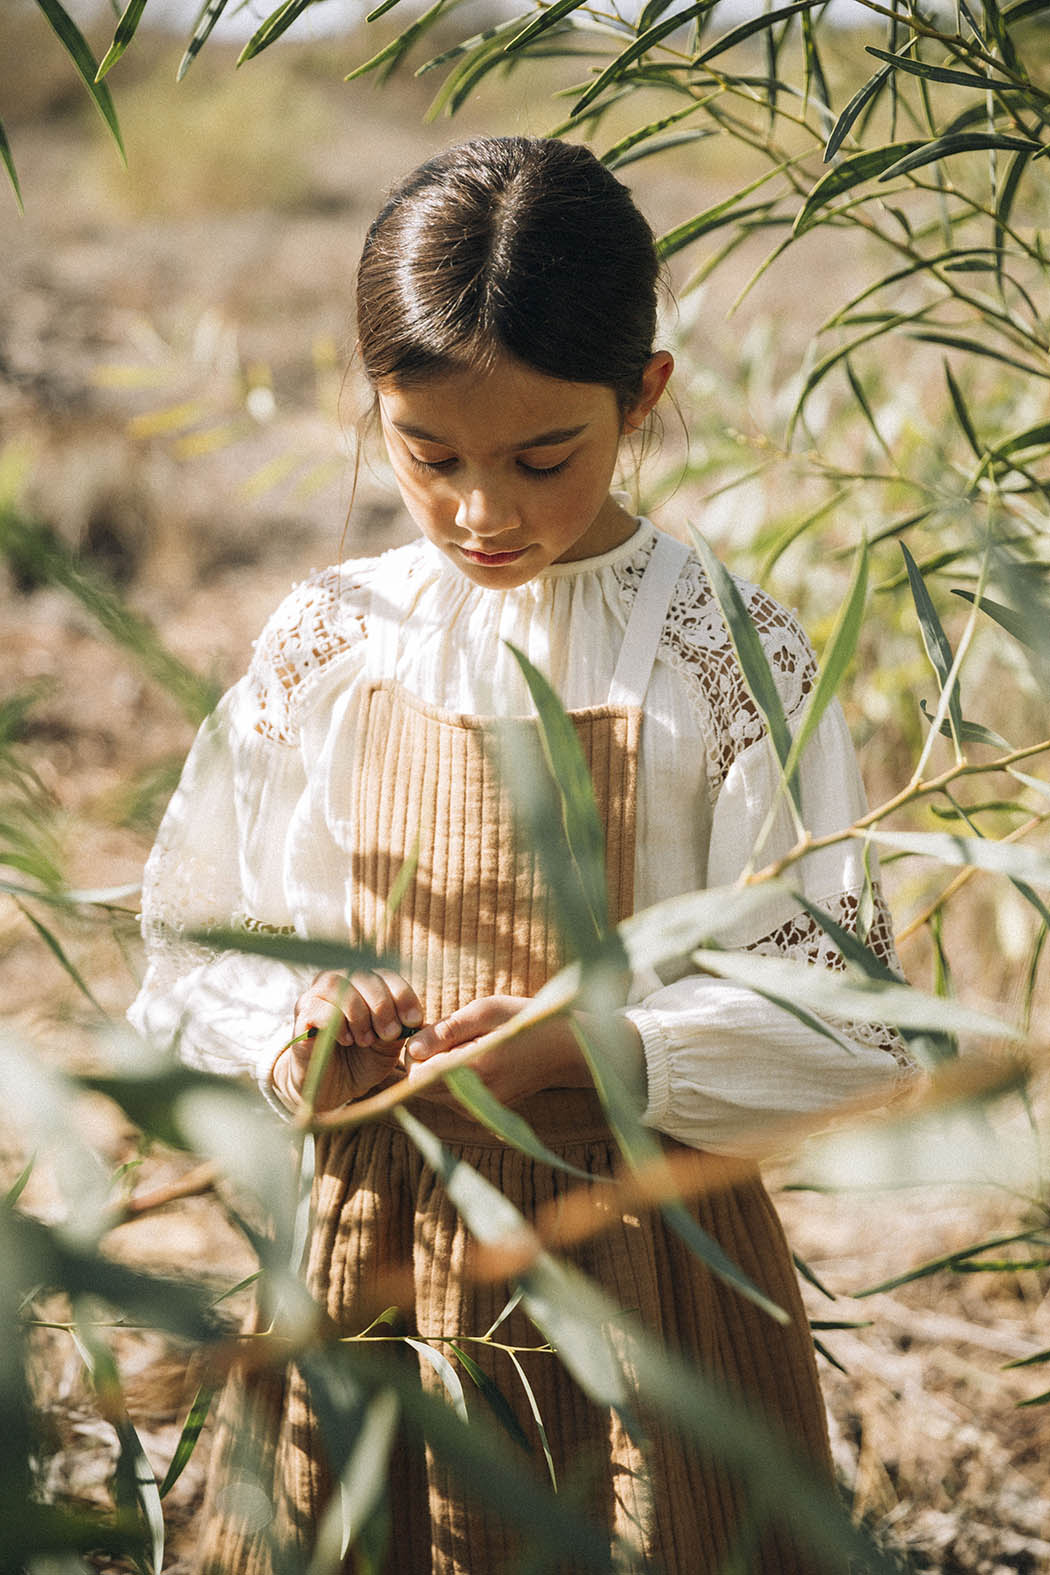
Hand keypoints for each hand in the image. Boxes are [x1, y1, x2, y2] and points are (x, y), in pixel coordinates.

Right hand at [271, 969, 422, 1112]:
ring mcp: (316, 997)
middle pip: (362, 975)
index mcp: (364, 986)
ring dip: (358, 1012)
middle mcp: (339, 983)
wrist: (331, 1090)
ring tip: (365, 1039)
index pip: (385, 975)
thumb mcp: (388, 1046)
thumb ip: (399, 1028)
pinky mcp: (301, 1017)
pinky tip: (346, 1040)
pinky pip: (318, 1007)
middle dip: (382, 1005)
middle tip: (389, 1034)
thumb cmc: (361, 1062)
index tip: (413, 1021)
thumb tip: (412, 1018)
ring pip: (338, 984)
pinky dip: (338, 1023)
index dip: (403, 994)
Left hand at [403, 995, 640, 1107]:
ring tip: (467, 1045)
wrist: (565, 1049)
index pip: (416, 1075)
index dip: (417, 1051)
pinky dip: (453, 1079)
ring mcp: (480, 1109)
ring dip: (438, 1070)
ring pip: (434, 1094)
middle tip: (448, 1035)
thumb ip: (445, 1030)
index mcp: (475, 1070)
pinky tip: (475, 1059)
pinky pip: (451, 1097)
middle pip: (420, 1088)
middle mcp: (475, 1097)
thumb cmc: (525, 1020)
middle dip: (425, 1062)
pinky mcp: (484, 1113)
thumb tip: (413, 1047)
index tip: (434, 1031)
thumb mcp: (486, 1011)